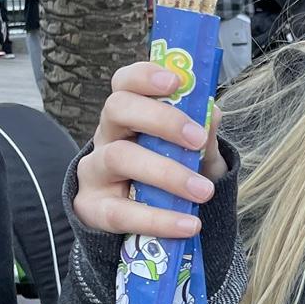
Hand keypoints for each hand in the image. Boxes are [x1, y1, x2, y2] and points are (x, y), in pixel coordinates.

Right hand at [74, 60, 224, 238]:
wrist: (150, 228)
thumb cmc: (172, 177)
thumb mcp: (194, 156)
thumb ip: (202, 136)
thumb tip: (212, 112)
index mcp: (130, 116)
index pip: (125, 83)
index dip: (145, 76)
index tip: (175, 81)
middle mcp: (107, 136)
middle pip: (117, 109)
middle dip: (160, 119)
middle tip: (197, 139)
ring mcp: (95, 171)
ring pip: (119, 158)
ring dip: (167, 173)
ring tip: (203, 192)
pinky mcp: (91, 208)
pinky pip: (120, 212)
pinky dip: (158, 220)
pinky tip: (188, 225)